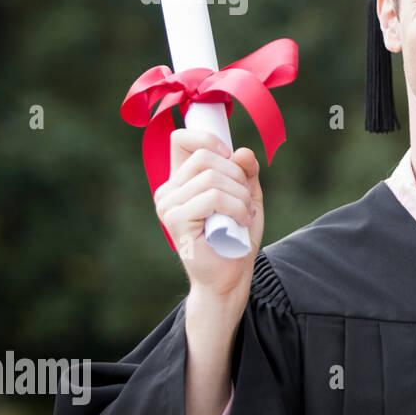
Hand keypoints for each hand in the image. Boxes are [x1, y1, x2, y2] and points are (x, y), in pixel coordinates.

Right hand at [153, 128, 263, 304]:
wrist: (230, 275)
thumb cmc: (236, 236)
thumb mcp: (247, 196)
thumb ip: (246, 172)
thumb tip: (241, 152)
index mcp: (181, 180)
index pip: (181, 139)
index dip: (208, 139)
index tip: (229, 157)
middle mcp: (168, 190)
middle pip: (205, 156)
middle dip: (237, 175)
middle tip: (245, 200)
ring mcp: (168, 204)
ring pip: (213, 178)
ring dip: (241, 196)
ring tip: (245, 215)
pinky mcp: (176, 220)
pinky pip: (213, 197)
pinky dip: (237, 207)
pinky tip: (241, 222)